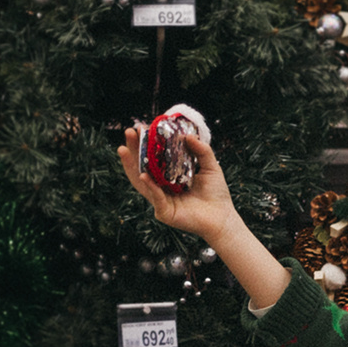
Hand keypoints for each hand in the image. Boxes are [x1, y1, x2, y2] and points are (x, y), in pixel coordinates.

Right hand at [118, 128, 237, 242]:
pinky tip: (143, 176)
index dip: (147, 144)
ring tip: (123, 150)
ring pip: (142, 182)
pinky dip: (150, 187)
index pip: (155, 158)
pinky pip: (156, 198)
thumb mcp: (211, 168)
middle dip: (134, 150)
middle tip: (129, 133)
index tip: (141, 128)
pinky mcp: (165, 212)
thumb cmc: (216, 194)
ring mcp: (161, 200)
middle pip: (143, 167)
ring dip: (131, 166)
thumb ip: (202, 151)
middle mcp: (162, 187)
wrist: (223, 218)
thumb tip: (188, 135)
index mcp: (170, 176)